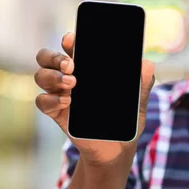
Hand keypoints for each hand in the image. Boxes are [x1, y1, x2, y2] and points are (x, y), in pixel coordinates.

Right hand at [34, 32, 154, 166]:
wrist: (118, 149)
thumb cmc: (127, 120)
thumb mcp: (138, 102)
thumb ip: (142, 83)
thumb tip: (147, 64)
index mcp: (89, 68)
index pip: (72, 47)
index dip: (69, 40)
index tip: (72, 39)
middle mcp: (70, 77)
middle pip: (47, 57)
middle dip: (55, 57)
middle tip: (72, 65)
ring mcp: (61, 94)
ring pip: (41, 75)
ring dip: (52, 76)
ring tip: (72, 83)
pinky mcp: (56, 113)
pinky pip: (41, 101)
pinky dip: (50, 99)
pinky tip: (67, 101)